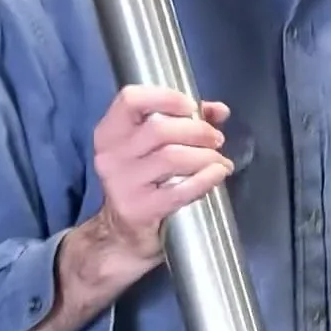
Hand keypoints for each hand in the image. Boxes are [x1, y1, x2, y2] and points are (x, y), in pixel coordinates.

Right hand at [92, 85, 232, 266]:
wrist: (121, 233)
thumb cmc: (142, 181)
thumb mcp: (152, 148)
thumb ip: (184, 122)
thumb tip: (218, 110)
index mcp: (110, 132)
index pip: (131, 99)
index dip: (166, 97)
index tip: (191, 108)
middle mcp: (111, 155)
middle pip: (160, 129)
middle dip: (198, 131)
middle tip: (216, 139)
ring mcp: (123, 183)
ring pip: (172, 157)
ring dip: (206, 156)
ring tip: (219, 160)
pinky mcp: (140, 209)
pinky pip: (180, 190)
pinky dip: (206, 179)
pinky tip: (217, 175)